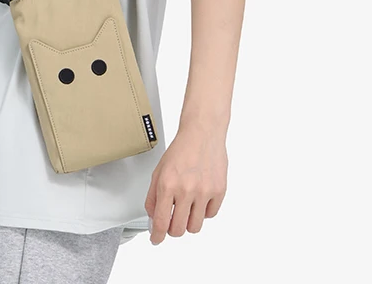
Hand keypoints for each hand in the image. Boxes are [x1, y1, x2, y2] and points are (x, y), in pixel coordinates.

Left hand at [145, 125, 227, 244]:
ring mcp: (204, 191)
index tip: (156, 239)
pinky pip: (210, 215)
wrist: (202, 133)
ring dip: (188, 222)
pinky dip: (204, 212)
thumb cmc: (181, 149)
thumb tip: (153, 218)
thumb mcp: (159, 170)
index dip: (157, 236)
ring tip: (186, 209)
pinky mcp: (219, 191)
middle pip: (178, 229)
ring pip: (195, 227)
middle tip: (171, 221)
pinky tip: (199, 199)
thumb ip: (153, 196)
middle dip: (172, 229)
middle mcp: (186, 190)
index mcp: (167, 184)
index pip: (161, 221)